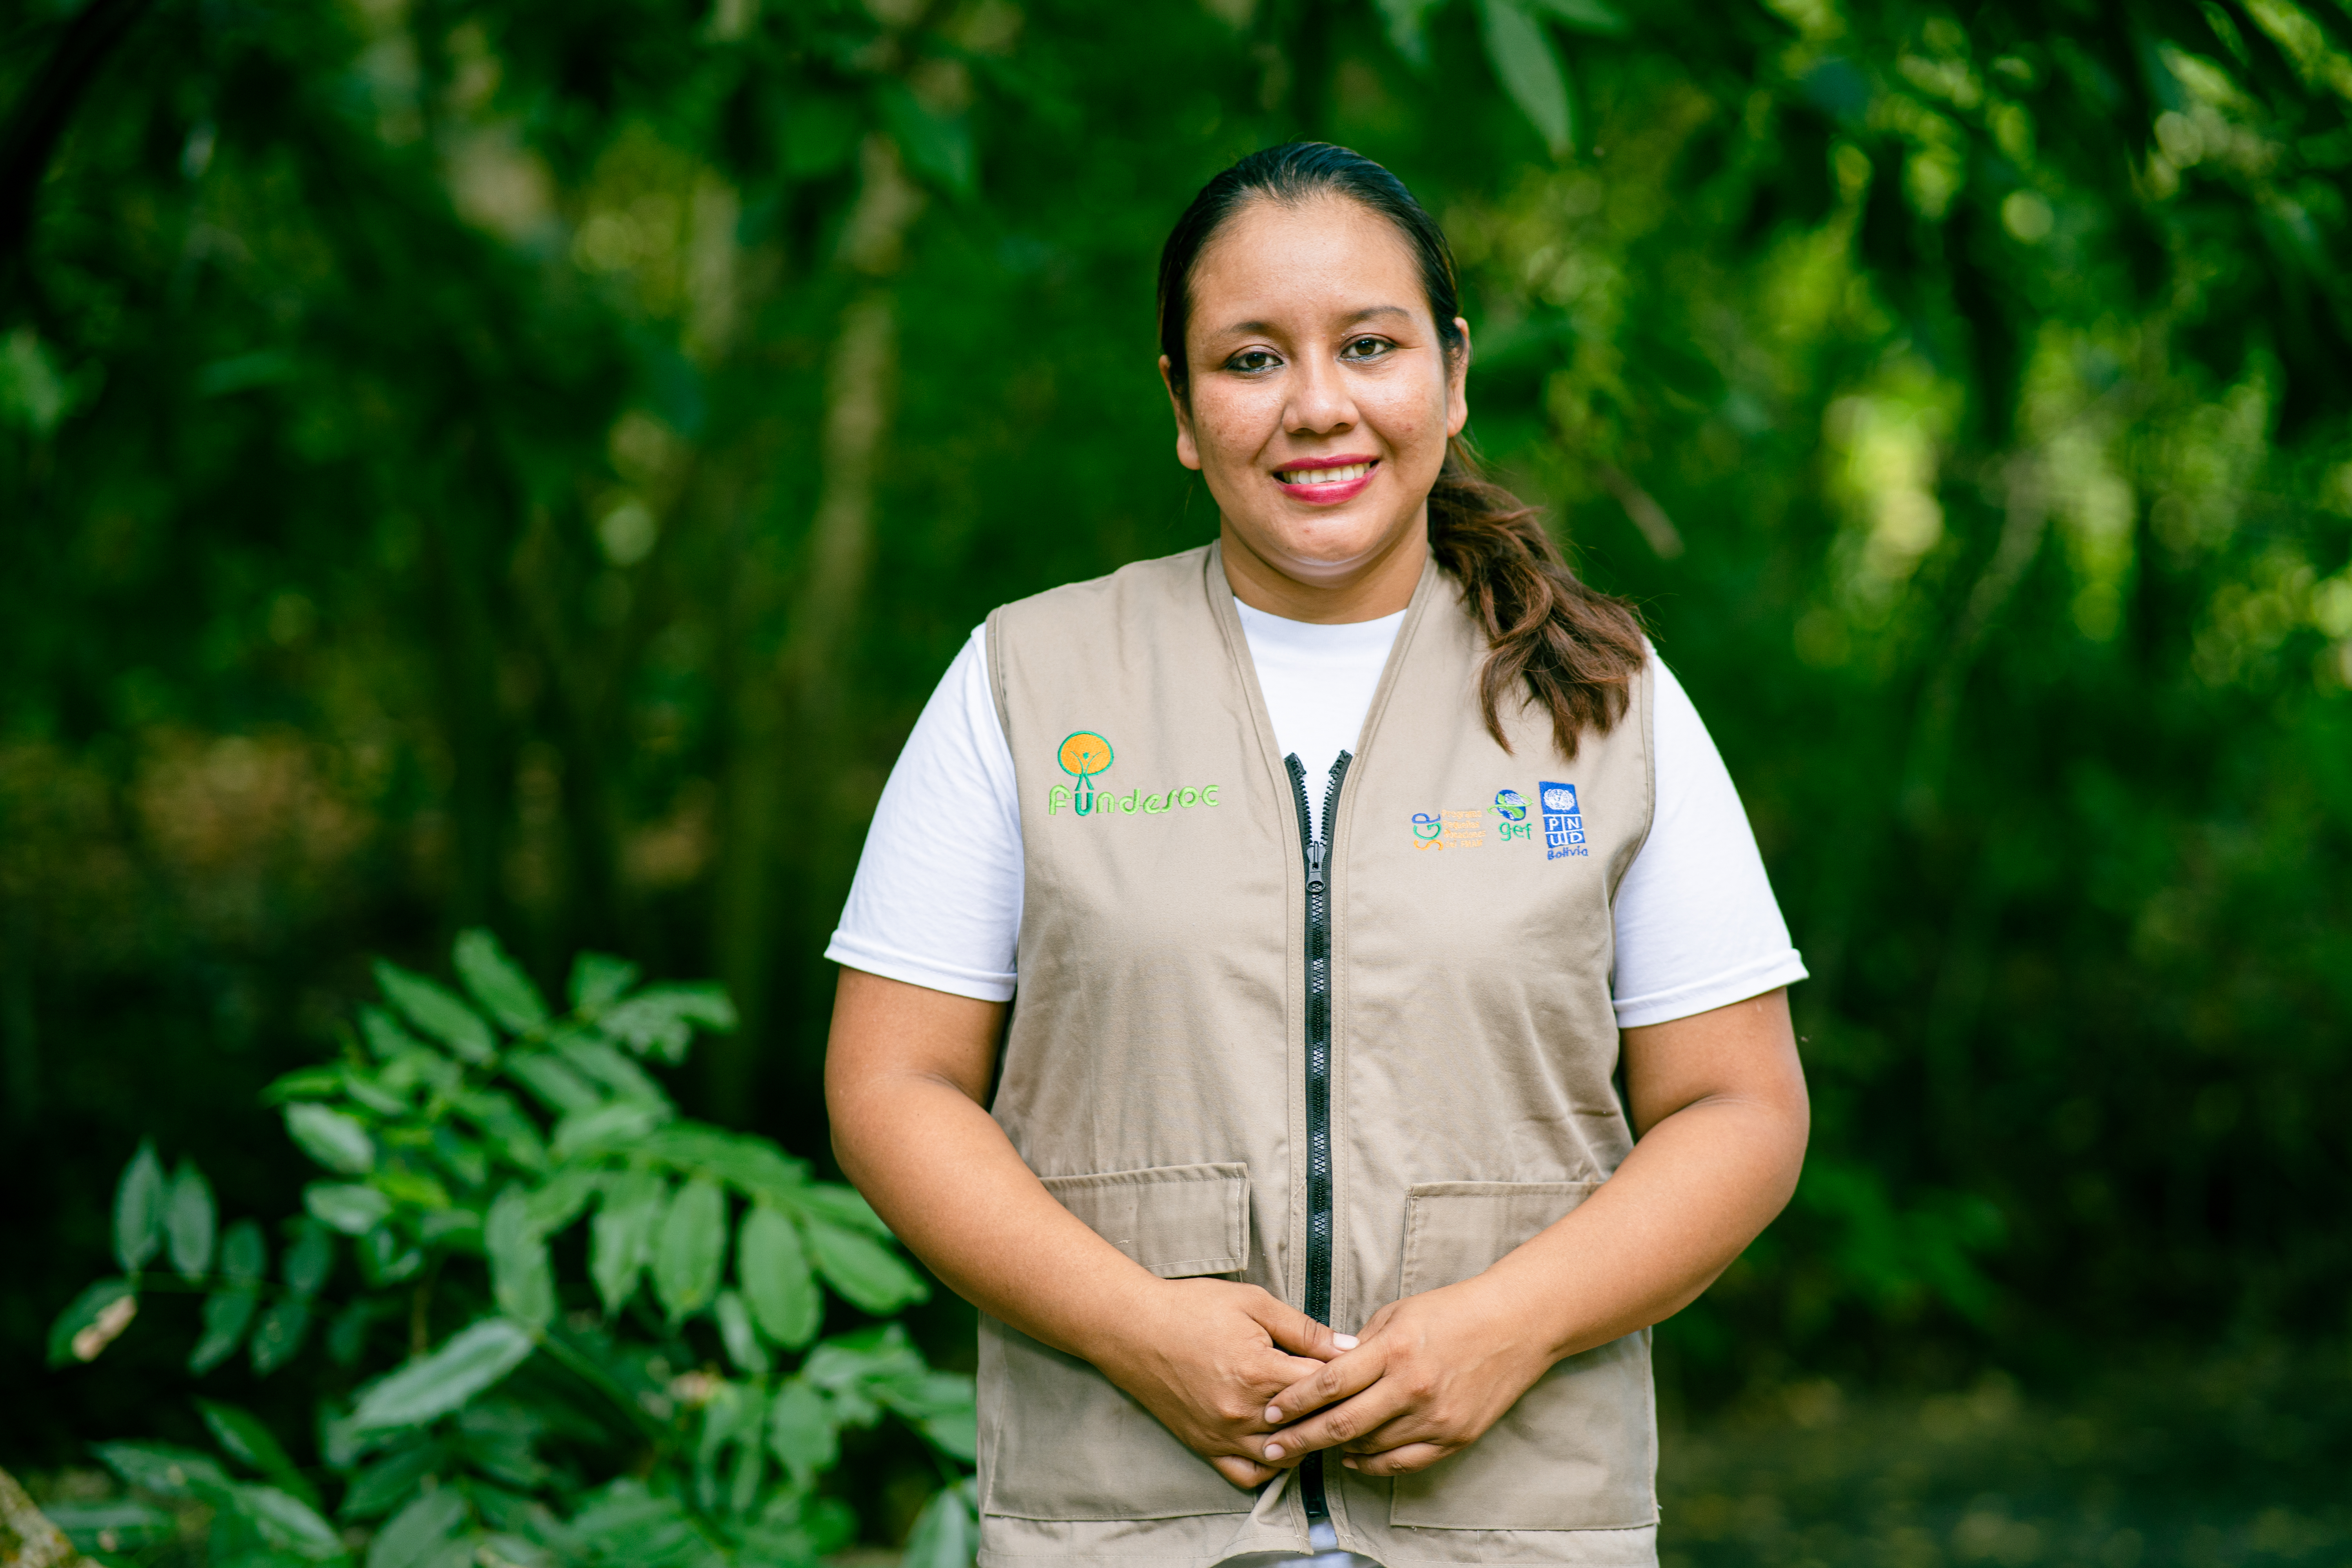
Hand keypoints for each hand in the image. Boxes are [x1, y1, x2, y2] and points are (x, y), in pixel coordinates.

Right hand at [1089, 1277, 1354, 1488]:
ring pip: (1284, 1456)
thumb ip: (1303, 1329)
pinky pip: (1248, 1474)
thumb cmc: (1191, 1308)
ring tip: (1316, 1418)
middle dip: (1333, 1410)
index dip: (1345, 1376)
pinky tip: (1281, 1443)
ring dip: (1306, 1440)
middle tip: (1347, 1396)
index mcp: (1258, 1372)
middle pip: (1310, 1426)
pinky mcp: (1205, 1446)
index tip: (1355, 1367)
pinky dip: (1270, 1465)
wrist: (1131, 1328)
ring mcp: (1222, 1435)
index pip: (1324, 1388)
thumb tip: (1350, 1346)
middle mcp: (1242, 1412)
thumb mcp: (1253, 1304)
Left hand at [1253, 1277, 1552, 1477]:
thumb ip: (1360, 1345)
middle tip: (1272, 1446)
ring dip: (1334, 1450)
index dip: (1294, 1402)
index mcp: (1395, 1350)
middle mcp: (1412, 1388)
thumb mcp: (1399, 1314)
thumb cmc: (1453, 1311)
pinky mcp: (1454, 1437)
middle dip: (1300, 1438)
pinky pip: (1402, 1463)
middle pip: (1342, 1423)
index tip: (1269, 1412)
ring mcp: (1435, 1417)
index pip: (1330, 1383)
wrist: (1515, 1325)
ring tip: (1309, 1447)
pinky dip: (1372, 1464)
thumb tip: (1326, 1370)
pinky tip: (1352, 1459)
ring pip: (1370, 1447)